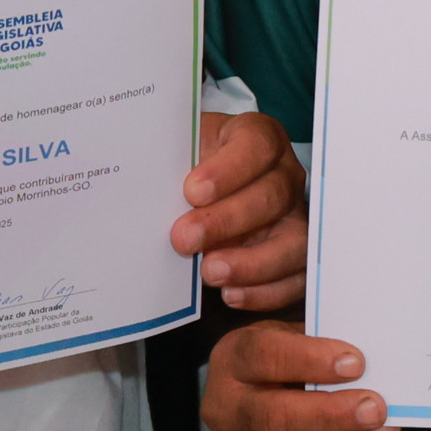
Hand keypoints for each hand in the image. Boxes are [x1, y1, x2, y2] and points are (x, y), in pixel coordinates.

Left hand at [176, 110, 306, 312]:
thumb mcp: (177, 152)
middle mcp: (284, 175)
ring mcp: (295, 217)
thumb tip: (134, 179)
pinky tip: (230, 293)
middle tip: (184, 238)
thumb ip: (166, 161)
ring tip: (210, 272)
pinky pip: (295, 278)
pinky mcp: (295, 255)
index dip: (228, 170)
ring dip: (252, 262)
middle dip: (227, 221)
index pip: (257, 146)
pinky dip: (265, 291)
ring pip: (294, 241)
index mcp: (259, 137)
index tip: (192, 191)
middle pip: (272, 196)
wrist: (197, 194)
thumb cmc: (188, 168)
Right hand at [203, 321, 396, 430]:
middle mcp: (226, 409)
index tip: (356, 362)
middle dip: (329, 415)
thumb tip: (317, 318)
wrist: (263, 390)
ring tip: (386, 430)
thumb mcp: (289, 322)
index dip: (309, 360)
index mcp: (231, 359)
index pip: (262, 357)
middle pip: (273, 419)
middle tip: (376, 407)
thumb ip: (302, 318)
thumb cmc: (287, 351)